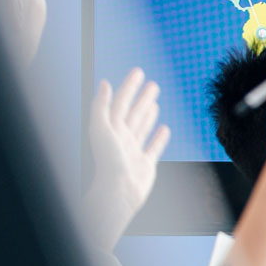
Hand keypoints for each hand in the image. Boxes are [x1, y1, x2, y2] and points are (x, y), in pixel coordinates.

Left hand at [86, 67, 170, 250]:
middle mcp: (121, 139)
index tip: (138, 72)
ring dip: (148, 113)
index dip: (129, 86)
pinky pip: (153, 147)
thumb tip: (103, 84)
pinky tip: (165, 128)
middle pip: (133, 113)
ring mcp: (133, 151)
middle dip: (141, 97)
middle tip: (152, 83)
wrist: (118, 193)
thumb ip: (101, 106)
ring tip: (154, 102)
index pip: (121, 102)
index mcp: (111, 129)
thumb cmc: (107, 163)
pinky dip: (159, 137)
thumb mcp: (101, 129)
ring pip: (142, 127)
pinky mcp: (145, 164)